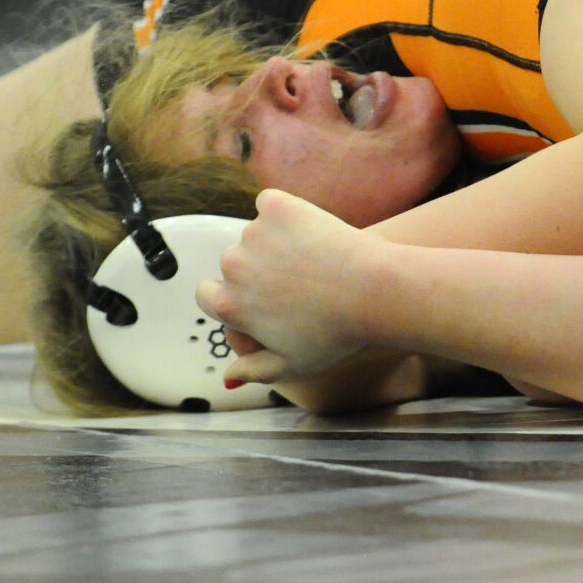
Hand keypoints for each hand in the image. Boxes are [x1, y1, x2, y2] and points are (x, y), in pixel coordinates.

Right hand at [196, 189, 373, 385]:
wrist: (374, 290)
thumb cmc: (337, 332)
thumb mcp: (293, 365)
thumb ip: (254, 370)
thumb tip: (231, 377)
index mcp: (230, 305)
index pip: (208, 295)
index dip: (232, 295)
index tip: (257, 296)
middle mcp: (233, 267)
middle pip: (233, 263)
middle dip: (256, 268)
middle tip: (294, 277)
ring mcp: (254, 234)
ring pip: (256, 233)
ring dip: (274, 240)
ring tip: (310, 254)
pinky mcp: (277, 207)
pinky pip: (271, 205)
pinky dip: (285, 212)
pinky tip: (308, 226)